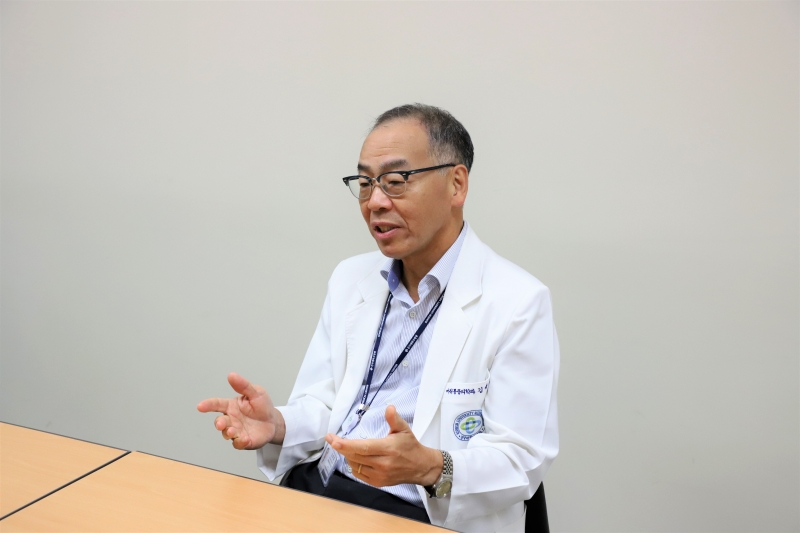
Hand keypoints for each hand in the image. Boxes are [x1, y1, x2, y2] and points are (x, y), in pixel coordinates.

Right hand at [196, 372, 285, 448]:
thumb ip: (243, 385)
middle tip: (221, 424)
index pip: (217, 404)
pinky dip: (239, 442)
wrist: (274, 422)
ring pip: (226, 433)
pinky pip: (238, 444)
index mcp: (231, 406)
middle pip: (220, 421)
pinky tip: (244, 439)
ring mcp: (236, 431)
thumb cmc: (262, 406)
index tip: (200, 406)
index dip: (208, 405)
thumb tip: (231, 375)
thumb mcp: (256, 392)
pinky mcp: (243, 441)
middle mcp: (231, 419)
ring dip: (228, 433)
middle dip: (218, 423)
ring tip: (233, 432)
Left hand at [325, 405, 442, 486]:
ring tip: (347, 447)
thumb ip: (394, 419)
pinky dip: (354, 465)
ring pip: (355, 465)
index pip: (362, 447)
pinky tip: (356, 458)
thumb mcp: (404, 429)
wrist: (420, 467)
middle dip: (341, 447)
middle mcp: (382, 463)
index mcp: (388, 448)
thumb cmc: (410, 446)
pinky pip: (359, 474)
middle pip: (355, 456)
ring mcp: (379, 475)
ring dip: (348, 456)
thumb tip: (389, 407)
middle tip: (332, 439)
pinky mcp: (377, 483)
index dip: (346, 445)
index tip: (333, 440)